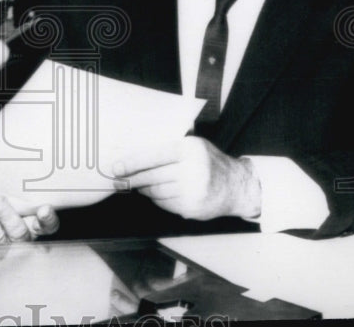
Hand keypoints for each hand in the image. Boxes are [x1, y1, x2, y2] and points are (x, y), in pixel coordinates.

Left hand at [112, 136, 260, 221]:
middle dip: (132, 179)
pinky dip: (156, 199)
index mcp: (189, 149)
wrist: (236, 186)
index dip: (132, 163)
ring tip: (138, 185)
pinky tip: (154, 194)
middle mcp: (192, 170)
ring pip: (156, 191)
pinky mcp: (191, 208)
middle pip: (152, 176)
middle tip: (118, 180)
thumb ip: (170, 148)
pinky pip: (164, 203)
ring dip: (143, 189)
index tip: (117, 167)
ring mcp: (192, 191)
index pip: (153, 156)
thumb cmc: (209, 162)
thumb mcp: (194, 146)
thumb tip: (134, 154)